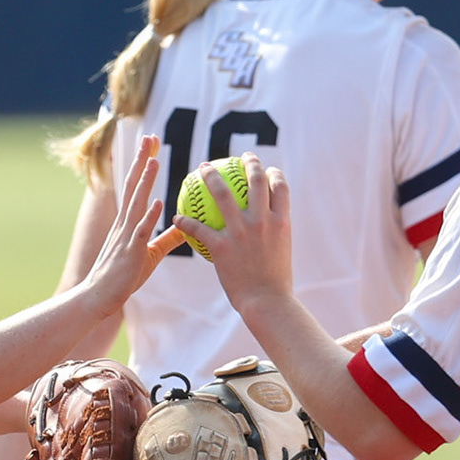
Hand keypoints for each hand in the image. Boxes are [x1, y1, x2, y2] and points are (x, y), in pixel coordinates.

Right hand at [77, 135, 183, 316]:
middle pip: (134, 185)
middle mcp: (125, 222)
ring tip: (154, 160)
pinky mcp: (130, 251)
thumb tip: (186, 226)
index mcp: (129, 221)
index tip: (152, 144)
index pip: (137, 186)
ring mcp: (126, 235)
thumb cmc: (124, 276)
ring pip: (137, 202)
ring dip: (146, 181)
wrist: (99, 296)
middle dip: (141, 160)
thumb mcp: (150, 253)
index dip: (144, 164)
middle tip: (150, 137)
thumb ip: (167, 238)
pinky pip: (141, 230)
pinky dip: (149, 215)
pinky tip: (158, 202)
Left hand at [174, 152, 293, 312]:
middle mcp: (263, 220)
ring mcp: (242, 232)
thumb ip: (275, 235)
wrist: (267, 302)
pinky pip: (199, 228)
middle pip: (255, 180)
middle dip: (248, 162)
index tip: (267, 168)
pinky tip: (177, 217)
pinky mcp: (222, 247)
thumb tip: (270, 227)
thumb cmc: (275, 283)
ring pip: (223, 194)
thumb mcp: (281, 252)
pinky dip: (186, 221)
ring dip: (211, 176)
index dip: (273, 173)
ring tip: (202, 168)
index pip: (280, 186)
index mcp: (281, 221)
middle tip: (239, 157)